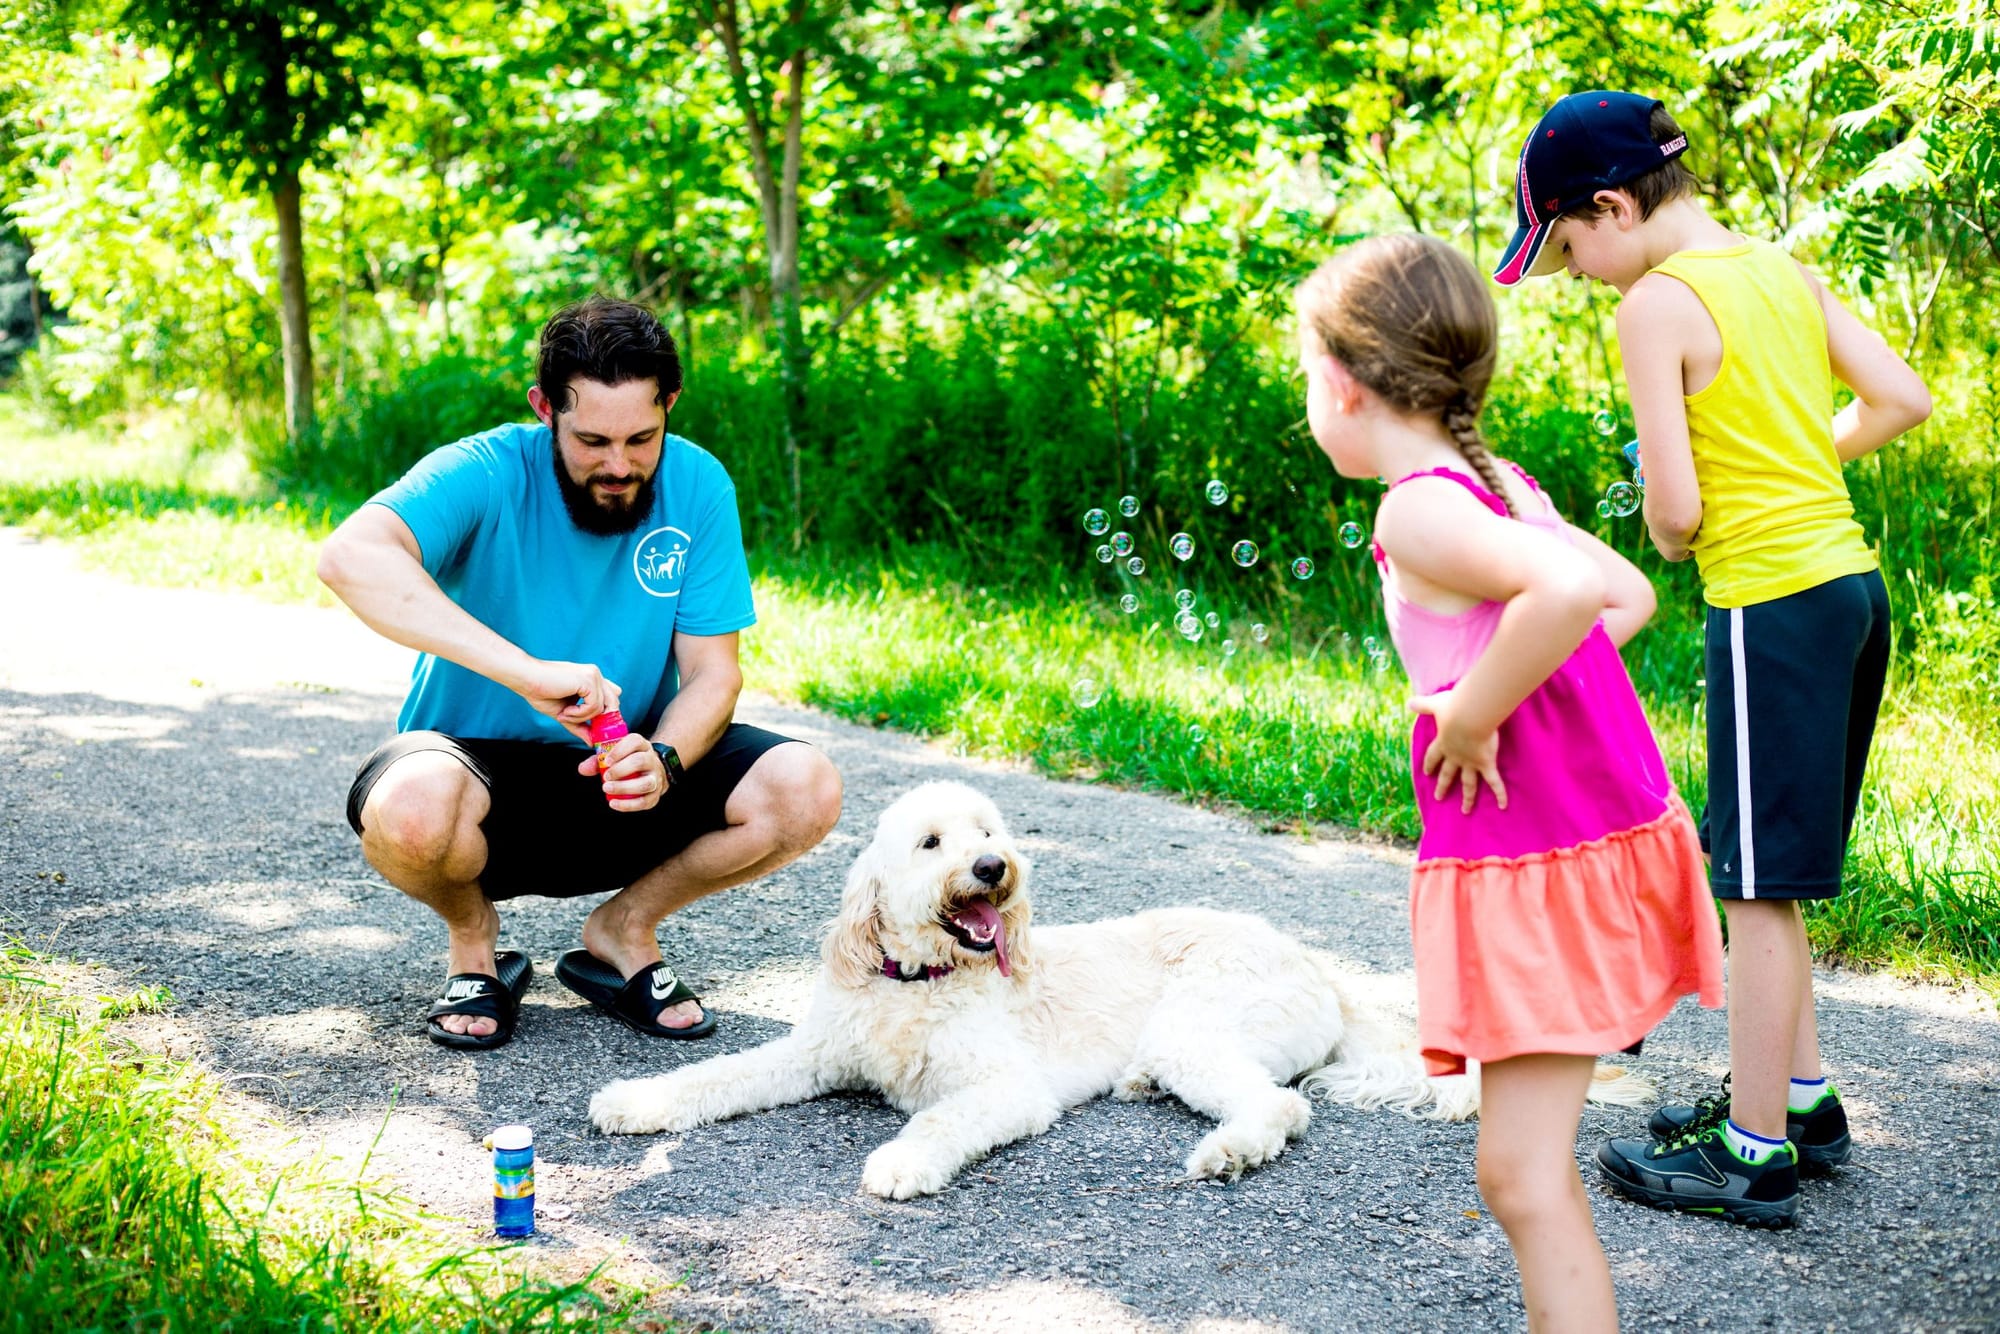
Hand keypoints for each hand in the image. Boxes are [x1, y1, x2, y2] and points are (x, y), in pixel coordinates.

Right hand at [518, 661, 621, 741]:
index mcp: (591, 679)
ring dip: (582, 717)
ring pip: (602, 708)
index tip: (591, 727)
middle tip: (578, 723)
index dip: (604, 714)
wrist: (526, 678)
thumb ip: (580, 725)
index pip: (611, 698)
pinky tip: (565, 711)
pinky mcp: (588, 680)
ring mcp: (593, 675)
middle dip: (599, 719)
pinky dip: (579, 714)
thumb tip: (592, 742)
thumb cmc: (541, 691)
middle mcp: (595, 675)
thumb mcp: (565, 713)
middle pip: (613, 703)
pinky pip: (594, 706)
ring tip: (564, 714)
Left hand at [576, 734, 667, 810]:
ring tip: (607, 789)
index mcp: (642, 746)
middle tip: (605, 777)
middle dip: (620, 770)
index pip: (635, 741)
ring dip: (624, 788)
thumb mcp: (616, 756)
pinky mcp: (656, 795)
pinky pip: (644, 802)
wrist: (652, 773)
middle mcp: (652, 760)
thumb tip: (583, 769)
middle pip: (640, 761)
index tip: (606, 761)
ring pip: (645, 783)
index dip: (620, 750)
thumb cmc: (629, 762)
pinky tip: (614, 803)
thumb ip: (598, 761)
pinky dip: (628, 805)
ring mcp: (656, 778)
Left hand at [1409, 693, 1506, 814]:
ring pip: (1468, 784)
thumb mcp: (1436, 703)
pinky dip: (1500, 794)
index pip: (1433, 756)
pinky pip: (1494, 782)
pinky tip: (1503, 805)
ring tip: (1465, 810)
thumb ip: (1423, 704)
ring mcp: (1471, 763)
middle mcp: (1455, 756)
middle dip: (1443, 786)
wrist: (1469, 716)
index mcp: (1443, 743)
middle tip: (1439, 798)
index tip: (1427, 773)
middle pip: (1447, 774)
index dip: (1430, 764)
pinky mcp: (1486, 764)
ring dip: (1467, 798)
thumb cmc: (1454, 707)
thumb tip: (1410, 702)